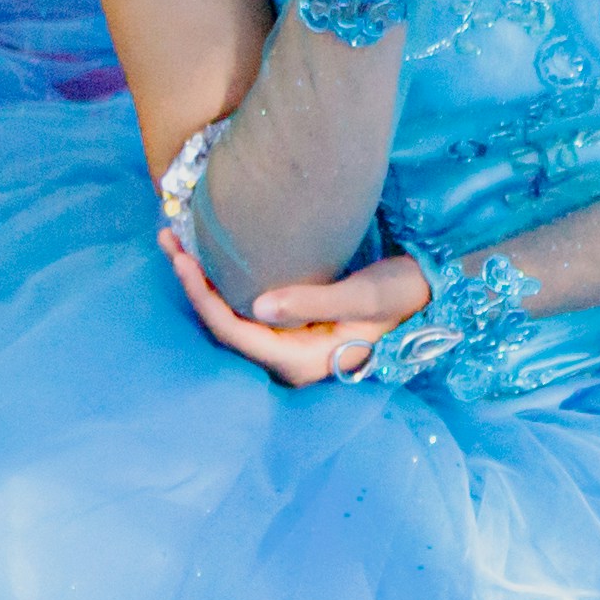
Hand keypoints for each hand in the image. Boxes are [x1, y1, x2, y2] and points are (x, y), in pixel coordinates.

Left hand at [164, 228, 428, 386]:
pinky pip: (247, 308)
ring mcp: (291, 344)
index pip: (238, 333)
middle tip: (167, 237)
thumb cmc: (402, 294)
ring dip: (204, 281)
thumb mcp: (361, 294)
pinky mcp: (293, 327)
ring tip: (177, 241)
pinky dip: (225, 281)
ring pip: (232, 317)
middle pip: (226, 327)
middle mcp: (291, 359)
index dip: (204, 298)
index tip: (182, 259)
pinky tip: (210, 255)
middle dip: (193, 284)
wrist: (432, 292)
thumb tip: (257, 307)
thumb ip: (310, 302)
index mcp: (304, 361)